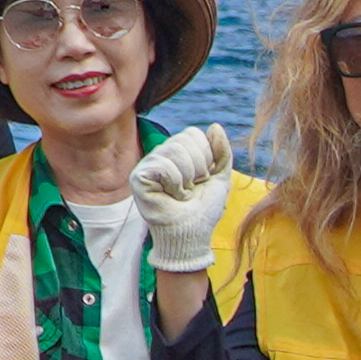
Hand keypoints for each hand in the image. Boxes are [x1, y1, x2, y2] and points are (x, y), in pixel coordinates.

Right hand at [136, 123, 238, 275]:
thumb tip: (215, 126)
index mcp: (177, 152)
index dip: (206, 158)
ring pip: (174, 149)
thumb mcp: (220, 177)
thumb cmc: (203, 209)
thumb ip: (222, 152)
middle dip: (197, 168)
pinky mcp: (138, 177)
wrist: (192, 233)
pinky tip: (170, 195)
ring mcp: (148, 164)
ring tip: (181, 193)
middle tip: (191, 188)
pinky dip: (174, 183)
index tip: (201, 180)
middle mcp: (160, 154)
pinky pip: (163, 165)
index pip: (194, 134)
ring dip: (187, 178)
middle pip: (184, 139)